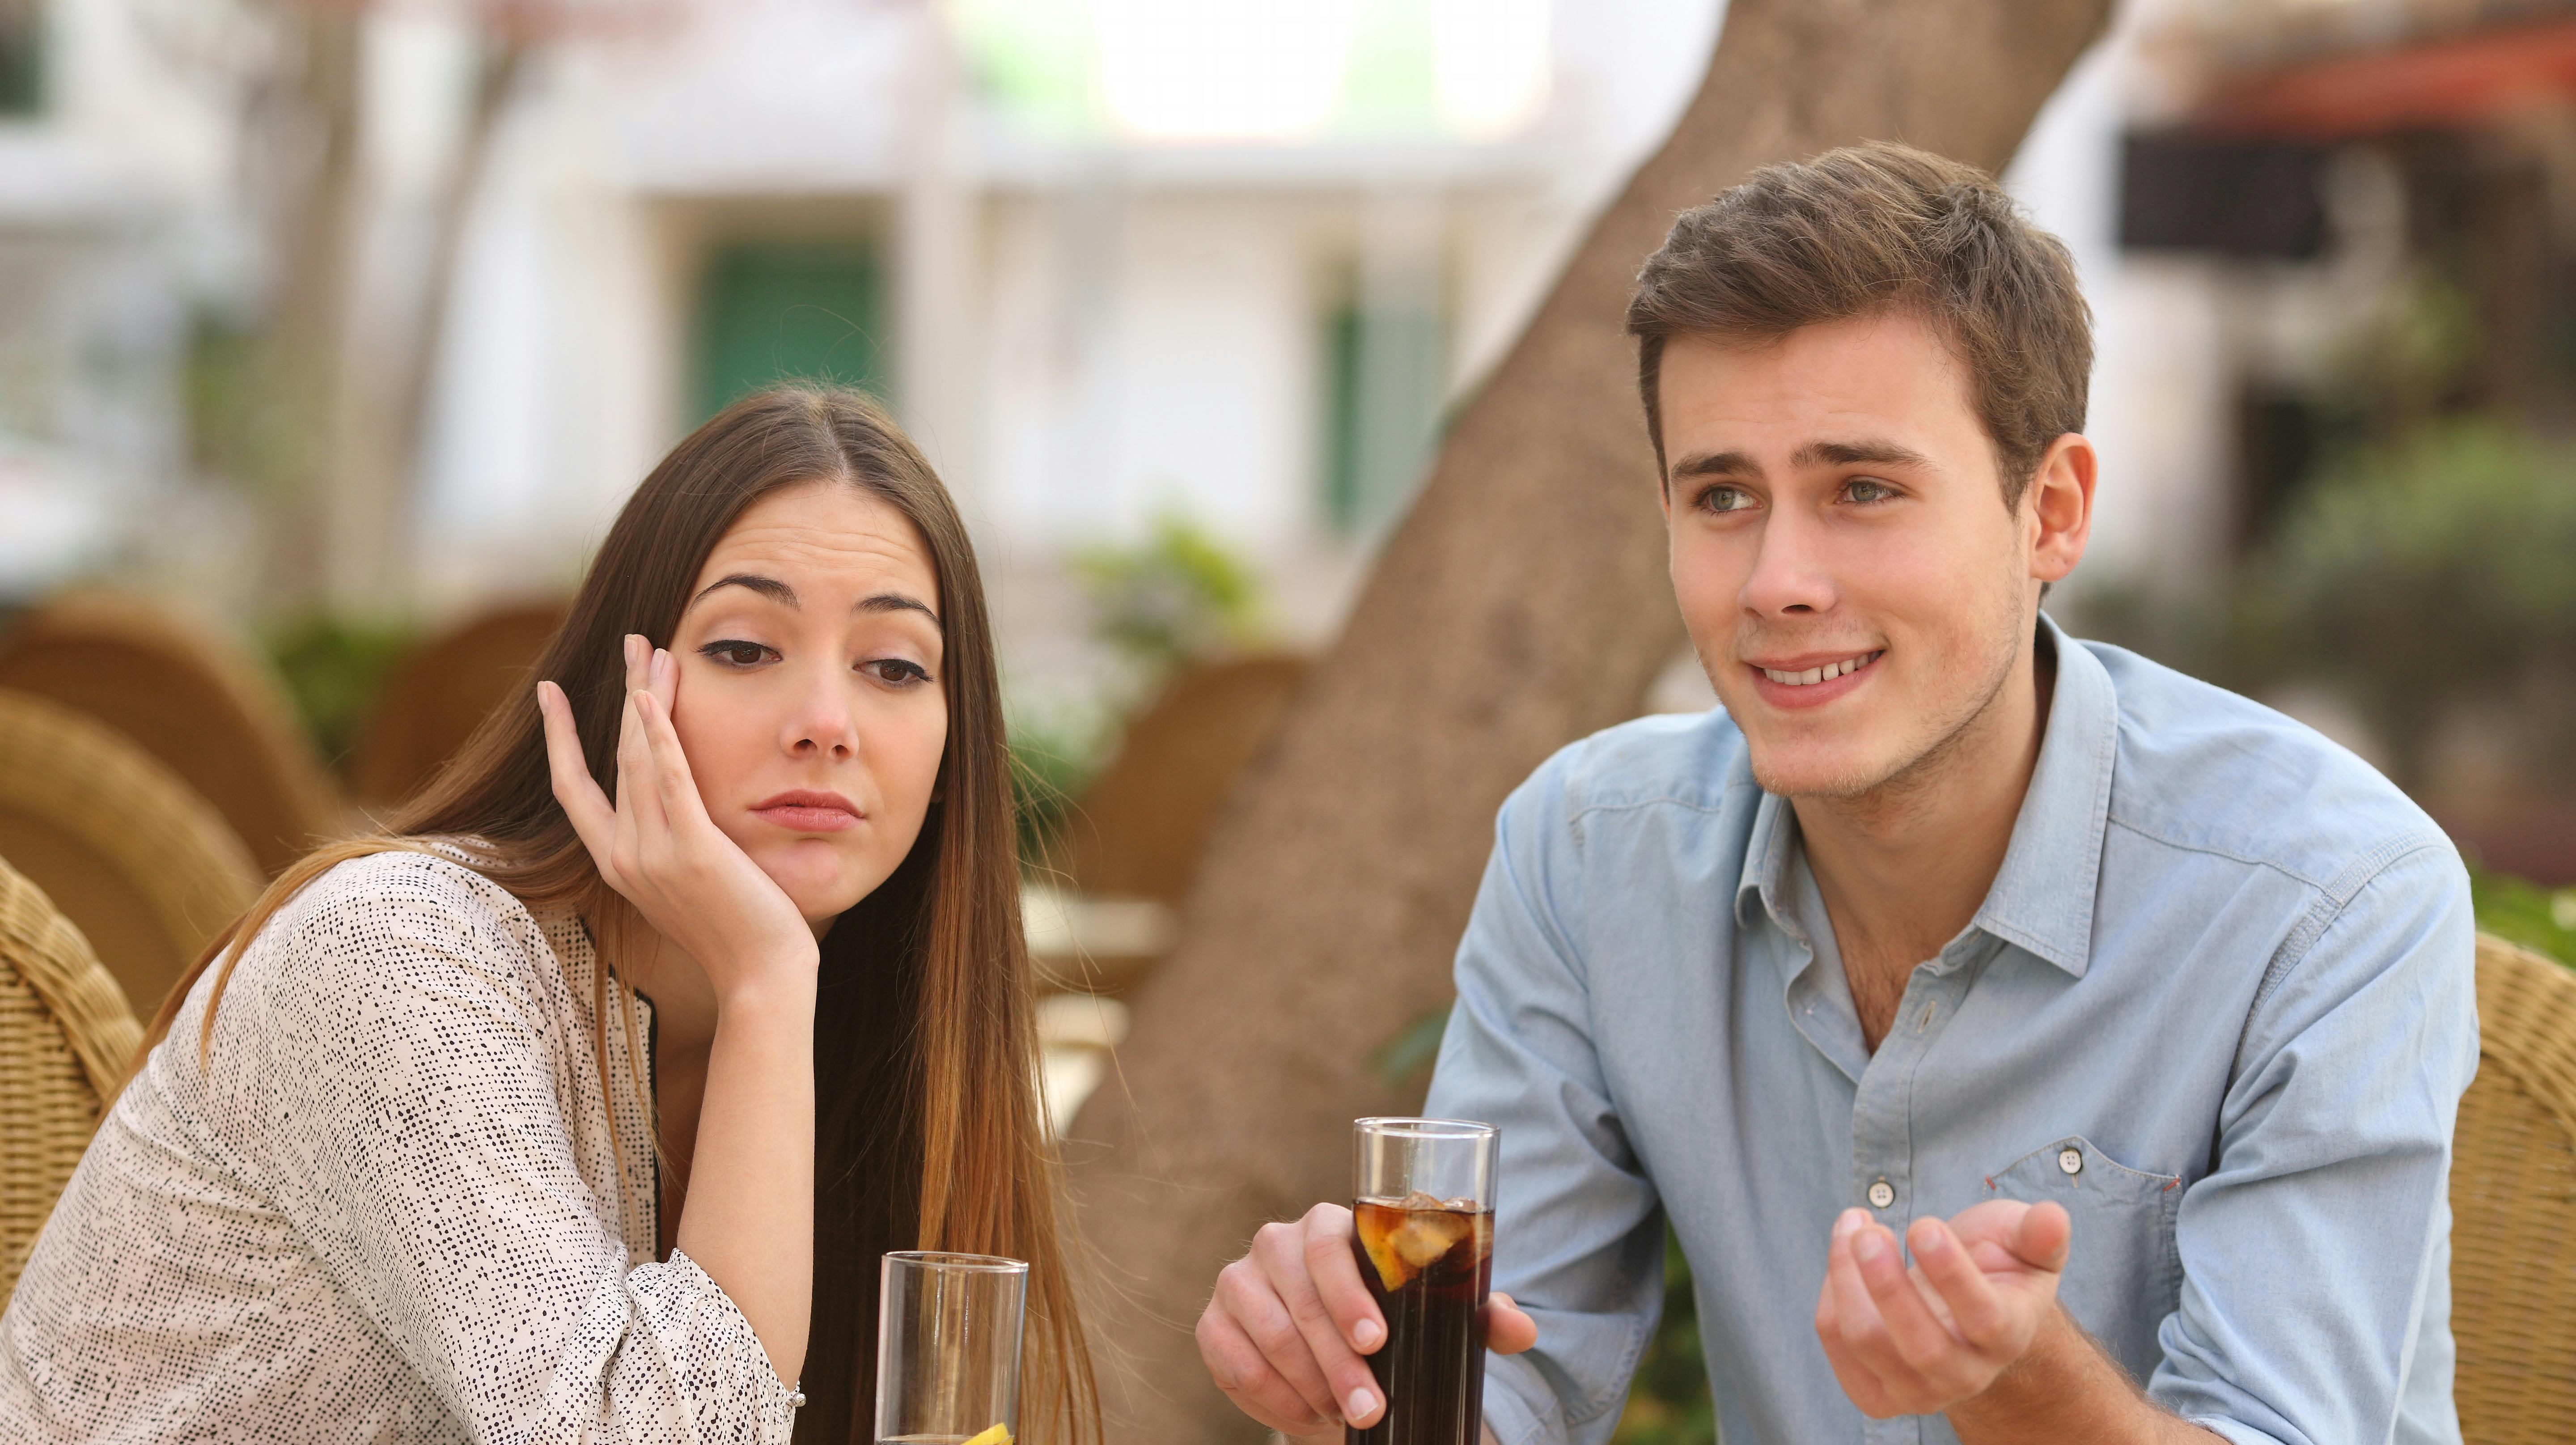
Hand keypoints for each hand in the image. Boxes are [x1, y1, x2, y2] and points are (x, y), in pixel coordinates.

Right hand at [538, 635, 818, 1006]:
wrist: (761, 977)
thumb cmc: (735, 933)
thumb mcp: (688, 886)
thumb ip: (670, 847)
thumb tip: (674, 815)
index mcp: (617, 865)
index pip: (573, 788)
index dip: (560, 738)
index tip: (551, 692)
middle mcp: (624, 857)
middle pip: (615, 756)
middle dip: (624, 692)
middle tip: (633, 641)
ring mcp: (654, 854)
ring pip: (639, 757)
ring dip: (646, 696)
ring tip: (653, 648)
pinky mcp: (693, 850)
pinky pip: (669, 780)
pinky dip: (659, 735)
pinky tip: (650, 697)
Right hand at [1198, 1203, 1537, 1438]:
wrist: (1334, 1350)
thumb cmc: (1390, 1321)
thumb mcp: (1437, 1315)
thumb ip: (1479, 1314)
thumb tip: (1520, 1328)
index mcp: (1329, 1225)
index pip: (1330, 1245)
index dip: (1349, 1294)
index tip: (1377, 1341)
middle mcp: (1277, 1243)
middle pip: (1300, 1299)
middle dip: (1337, 1362)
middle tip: (1369, 1408)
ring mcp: (1239, 1282)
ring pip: (1268, 1335)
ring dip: (1309, 1385)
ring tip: (1345, 1416)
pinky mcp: (1214, 1324)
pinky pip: (1234, 1362)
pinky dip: (1273, 1397)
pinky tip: (1308, 1415)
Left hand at [1813, 1199, 2070, 1418]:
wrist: (1966, 1312)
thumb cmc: (1996, 1269)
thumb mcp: (2024, 1244)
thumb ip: (2038, 1234)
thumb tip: (2053, 1218)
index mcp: (2009, 1336)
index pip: (1983, 1317)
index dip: (1951, 1271)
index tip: (1922, 1224)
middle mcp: (1966, 1374)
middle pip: (1921, 1345)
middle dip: (1885, 1283)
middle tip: (1867, 1230)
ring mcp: (1919, 1391)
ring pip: (1869, 1343)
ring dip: (1847, 1278)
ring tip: (1854, 1226)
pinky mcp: (1877, 1393)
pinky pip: (1839, 1348)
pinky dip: (1831, 1296)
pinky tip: (1842, 1259)